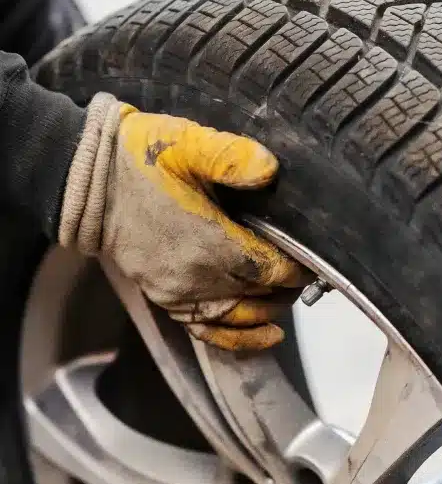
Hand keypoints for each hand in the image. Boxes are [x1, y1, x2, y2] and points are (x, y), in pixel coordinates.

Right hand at [59, 95, 308, 350]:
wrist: (87, 182)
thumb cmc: (140, 160)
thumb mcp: (188, 145)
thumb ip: (232, 157)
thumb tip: (271, 170)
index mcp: (209, 243)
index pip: (270, 270)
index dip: (297, 268)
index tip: (312, 258)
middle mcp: (195, 277)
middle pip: (259, 296)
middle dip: (287, 288)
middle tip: (306, 273)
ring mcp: (177, 292)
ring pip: (236, 319)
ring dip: (267, 313)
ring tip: (288, 300)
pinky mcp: (164, 298)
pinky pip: (206, 330)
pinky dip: (237, 337)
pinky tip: (264, 335)